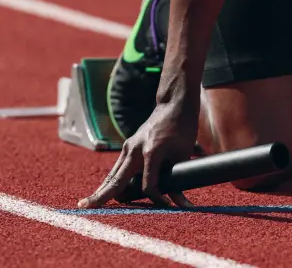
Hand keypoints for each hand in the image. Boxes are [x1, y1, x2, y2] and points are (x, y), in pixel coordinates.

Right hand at [77, 101, 198, 207]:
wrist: (173, 105)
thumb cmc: (182, 129)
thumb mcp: (183, 155)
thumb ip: (180, 179)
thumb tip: (181, 204)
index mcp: (151, 152)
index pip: (148, 186)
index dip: (158, 200)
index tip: (168, 207)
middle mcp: (134, 150)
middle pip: (115, 181)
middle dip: (102, 196)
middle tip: (84, 208)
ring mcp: (128, 147)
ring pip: (112, 175)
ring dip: (104, 190)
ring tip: (89, 204)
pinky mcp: (128, 147)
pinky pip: (117, 168)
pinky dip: (111, 181)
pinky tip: (103, 192)